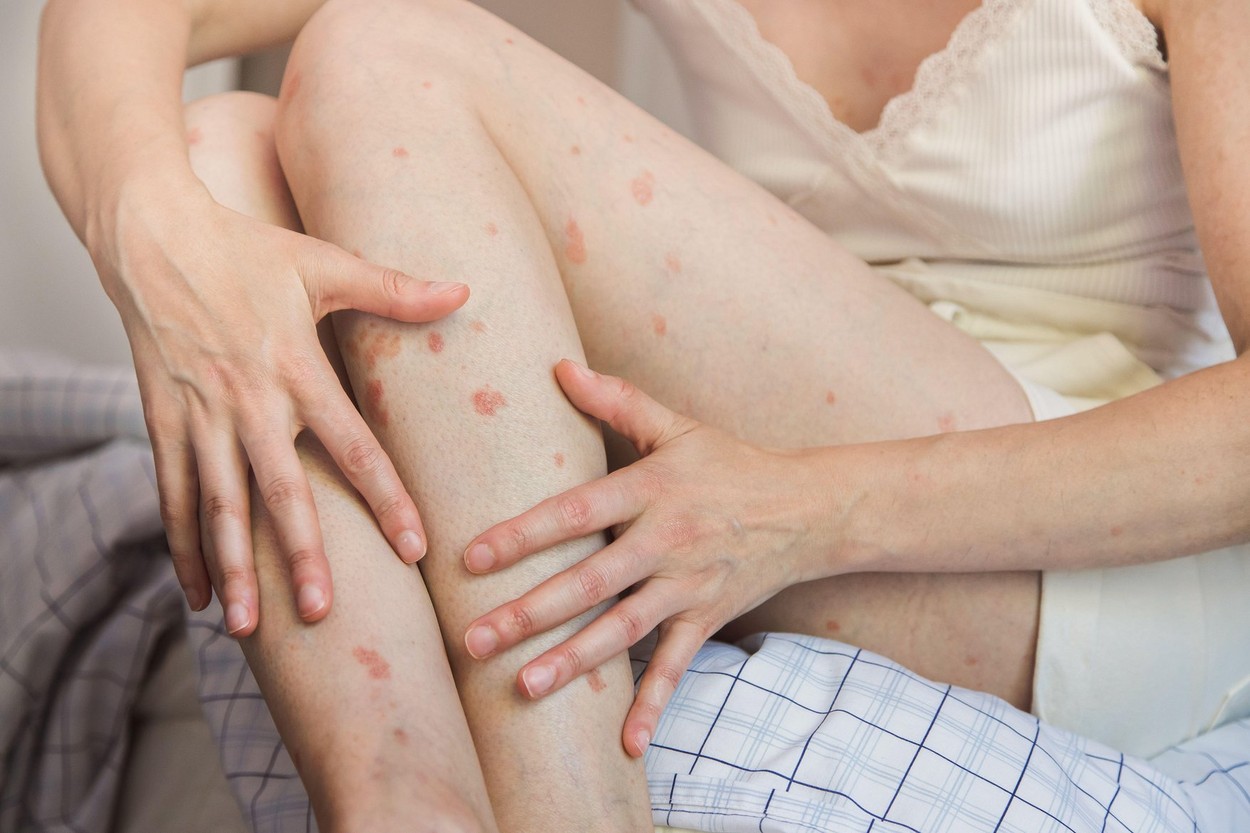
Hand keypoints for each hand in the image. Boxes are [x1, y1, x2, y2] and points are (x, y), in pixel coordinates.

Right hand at [104, 186, 467, 635]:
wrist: (152, 237)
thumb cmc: (247, 251)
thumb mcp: (324, 263)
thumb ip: (394, 288)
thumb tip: (464, 290)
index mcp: (297, 368)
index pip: (354, 447)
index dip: (387, 499)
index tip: (416, 549)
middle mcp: (249, 401)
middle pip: (281, 492)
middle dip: (302, 556)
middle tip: (325, 613)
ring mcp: (200, 416)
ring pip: (219, 506)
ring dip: (235, 567)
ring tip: (249, 627)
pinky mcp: (162, 421)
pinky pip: (171, 494)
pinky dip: (182, 545)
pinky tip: (198, 593)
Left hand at [462, 360, 833, 755]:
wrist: (809, 508)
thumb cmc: (732, 464)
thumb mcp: (678, 426)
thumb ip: (618, 400)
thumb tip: (560, 368)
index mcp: (651, 489)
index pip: (576, 511)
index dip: (523, 534)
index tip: (471, 559)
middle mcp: (666, 540)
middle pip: (589, 581)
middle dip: (530, 612)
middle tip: (475, 639)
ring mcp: (688, 585)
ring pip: (623, 629)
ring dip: (573, 660)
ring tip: (524, 686)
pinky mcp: (708, 616)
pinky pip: (677, 665)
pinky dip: (654, 703)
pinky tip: (628, 743)